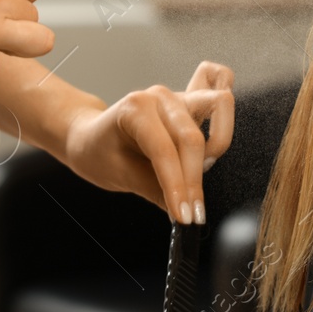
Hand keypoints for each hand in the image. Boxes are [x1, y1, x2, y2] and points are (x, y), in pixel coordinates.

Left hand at [63, 61, 234, 223]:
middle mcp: (159, 97)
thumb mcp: (119, 175)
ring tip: (200, 175)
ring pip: (216, 107)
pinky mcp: (190, 104)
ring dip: (215, 145)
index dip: (177, 186)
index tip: (184, 216)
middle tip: (192, 212)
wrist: (89, 138)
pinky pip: (218, 101)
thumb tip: (185, 211)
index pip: (164, 151)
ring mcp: (177, 96)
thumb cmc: (99, 152)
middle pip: (191, 137)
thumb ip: (154, 191)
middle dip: (194, 179)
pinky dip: (223, 119)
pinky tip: (215, 149)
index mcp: (135, 108)